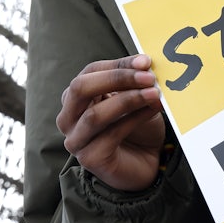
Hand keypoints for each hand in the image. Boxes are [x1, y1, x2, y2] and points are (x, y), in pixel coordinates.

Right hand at [56, 54, 164, 191]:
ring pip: (95, 114)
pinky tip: (153, 111)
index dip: (119, 64)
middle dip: (117, 78)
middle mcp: (68, 118)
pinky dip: (135, 119)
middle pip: (81, 88)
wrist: (147, 161)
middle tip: (149, 77)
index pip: (91, 71)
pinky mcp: (90, 159)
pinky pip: (111, 134)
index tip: (146, 61)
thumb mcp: (137, 97)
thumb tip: (146, 64)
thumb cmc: (139, 125)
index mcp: (76, 97)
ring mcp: (76, 140)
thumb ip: (136, 81)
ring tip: (154, 94)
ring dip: (128, 100)